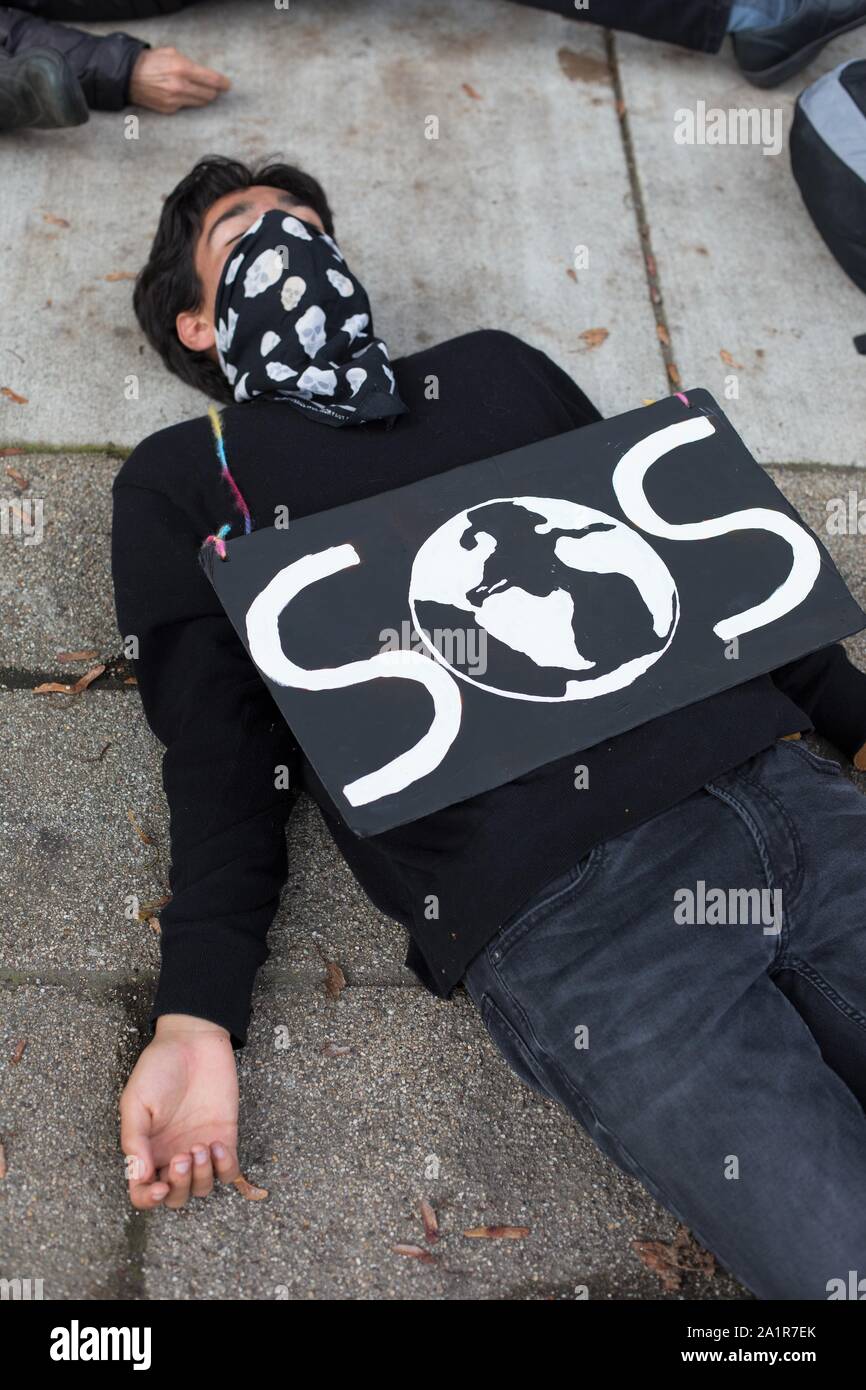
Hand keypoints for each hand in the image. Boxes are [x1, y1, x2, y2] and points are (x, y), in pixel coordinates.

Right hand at [120, 1014, 239, 1208]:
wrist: (193, 1040)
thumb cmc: (159, 1067)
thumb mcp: (136, 1101)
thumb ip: (135, 1140)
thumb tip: (137, 1177)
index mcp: (146, 1150)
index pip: (142, 1193)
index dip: (148, 1199)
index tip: (158, 1187)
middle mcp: (172, 1155)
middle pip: (176, 1198)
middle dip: (179, 1186)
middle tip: (182, 1157)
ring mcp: (200, 1148)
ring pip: (202, 1189)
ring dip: (201, 1177)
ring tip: (199, 1146)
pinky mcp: (225, 1137)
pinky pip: (229, 1171)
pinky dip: (225, 1168)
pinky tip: (216, 1144)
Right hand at [128, 47, 229, 113]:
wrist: (128, 76)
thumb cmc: (151, 61)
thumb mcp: (171, 53)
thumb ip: (189, 63)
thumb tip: (204, 73)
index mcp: (183, 68)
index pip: (212, 80)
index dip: (223, 83)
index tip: (228, 85)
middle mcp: (181, 86)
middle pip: (209, 94)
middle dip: (214, 91)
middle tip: (214, 88)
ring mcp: (175, 100)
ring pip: (200, 102)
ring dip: (203, 97)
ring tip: (199, 91)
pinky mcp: (170, 109)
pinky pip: (187, 107)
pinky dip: (188, 101)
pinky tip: (181, 94)